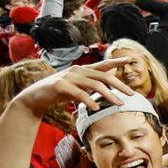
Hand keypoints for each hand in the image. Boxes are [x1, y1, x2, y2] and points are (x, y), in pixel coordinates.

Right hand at [16, 58, 133, 115]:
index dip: (117, 61)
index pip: (103, 64)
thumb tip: (113, 71)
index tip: (130, 60)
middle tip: (132, 94)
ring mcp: (69, 77)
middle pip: (104, 76)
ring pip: (94, 85)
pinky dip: (89, 100)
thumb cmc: (61, 91)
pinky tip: (96, 107)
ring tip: (119, 104)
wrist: (36, 97)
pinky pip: (78, 93)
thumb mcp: (80, 85)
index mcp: (83, 70)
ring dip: (109, 95)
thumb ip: (96, 78)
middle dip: (120, 85)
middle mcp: (78, 70)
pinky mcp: (60, 85)